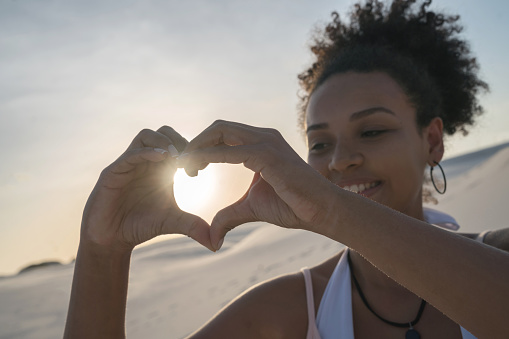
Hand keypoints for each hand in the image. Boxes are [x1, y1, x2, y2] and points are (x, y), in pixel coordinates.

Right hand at [81, 126, 213, 251]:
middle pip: (163, 132)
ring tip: (176, 157)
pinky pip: (130, 154)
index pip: (177, 143)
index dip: (191, 152)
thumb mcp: (172, 222)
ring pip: (145, 136)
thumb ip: (194, 226)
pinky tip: (162, 160)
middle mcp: (145, 161)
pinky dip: (146, 153)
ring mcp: (128, 164)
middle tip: (188, 161)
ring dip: (163, 142)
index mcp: (160, 167)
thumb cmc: (141, 225)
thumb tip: (217, 243)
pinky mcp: (113, 172)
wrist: (112, 239)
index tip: (197, 172)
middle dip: (179, 141)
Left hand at [178, 120, 336, 249]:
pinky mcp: (267, 154)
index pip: (223, 134)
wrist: (320, 210)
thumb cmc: (292, 206)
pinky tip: (194, 168)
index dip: (201, 147)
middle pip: (218, 128)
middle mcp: (262, 136)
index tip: (187, 167)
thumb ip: (229, 215)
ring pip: (220, 131)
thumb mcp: (251, 208)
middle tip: (182, 166)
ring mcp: (266, 142)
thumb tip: (212, 238)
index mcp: (259, 144)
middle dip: (195, 143)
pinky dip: (207, 156)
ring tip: (184, 167)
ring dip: (197, 147)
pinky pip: (229, 151)